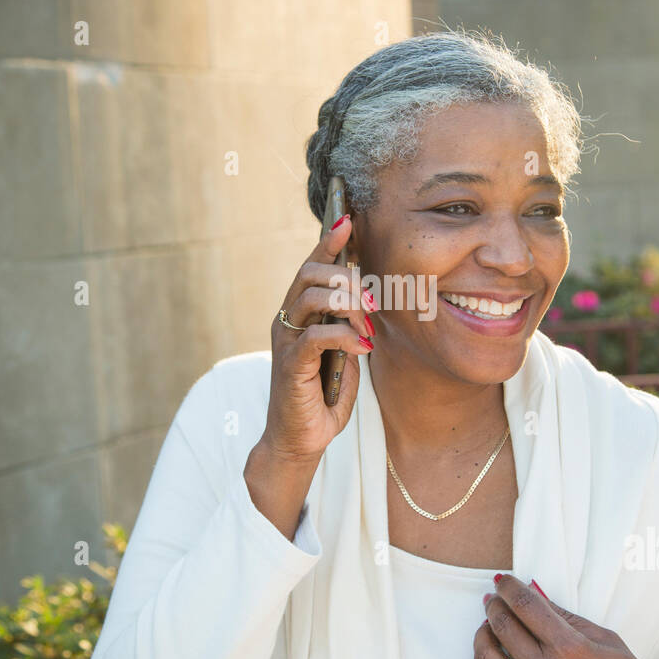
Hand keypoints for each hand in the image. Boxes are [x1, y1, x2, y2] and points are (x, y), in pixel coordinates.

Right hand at [261, 215, 375, 463]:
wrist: (300, 439)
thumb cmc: (323, 395)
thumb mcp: (345, 351)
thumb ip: (351, 323)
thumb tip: (371, 297)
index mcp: (299, 314)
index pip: (310, 266)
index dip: (328, 242)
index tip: (347, 219)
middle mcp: (287, 321)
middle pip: (310, 274)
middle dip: (347, 278)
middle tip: (372, 302)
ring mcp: (286, 342)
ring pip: (312, 297)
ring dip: (348, 305)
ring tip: (367, 327)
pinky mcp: (290, 365)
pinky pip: (316, 335)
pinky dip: (344, 336)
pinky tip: (363, 348)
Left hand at [472, 576, 658, 658]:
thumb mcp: (610, 643)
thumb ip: (571, 619)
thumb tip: (540, 597)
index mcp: (569, 648)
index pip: (526, 605)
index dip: (510, 587)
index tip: (504, 580)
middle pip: (503, 625)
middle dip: (495, 605)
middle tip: (494, 598)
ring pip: (487, 657)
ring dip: (482, 634)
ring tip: (487, 626)